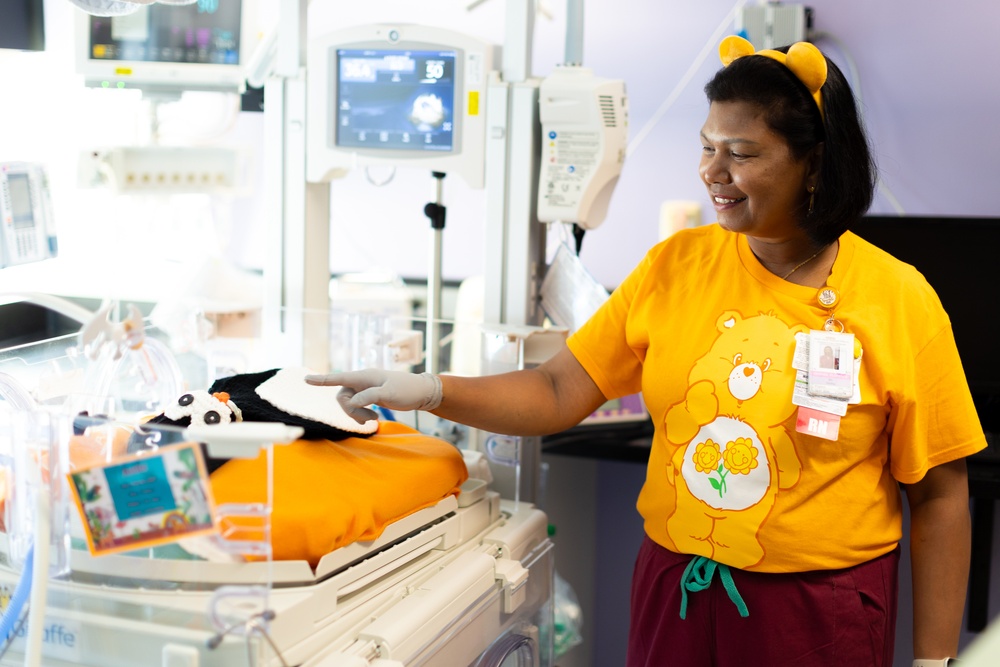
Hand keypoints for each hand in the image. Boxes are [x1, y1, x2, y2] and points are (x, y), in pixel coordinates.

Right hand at [305, 370, 442, 423]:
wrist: (421, 393)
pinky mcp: (370, 397)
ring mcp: (366, 389)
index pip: (339, 377)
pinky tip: (373, 419)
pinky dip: (361, 414)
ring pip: (349, 403)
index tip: (306, 379)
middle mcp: (362, 381)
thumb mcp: (389, 393)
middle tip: (368, 419)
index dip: (322, 380)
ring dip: (357, 414)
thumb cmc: (407, 390)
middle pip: (342, 396)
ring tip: (373, 419)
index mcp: (364, 376)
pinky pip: (356, 406)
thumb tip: (351, 402)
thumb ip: (369, 396)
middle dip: (350, 410)